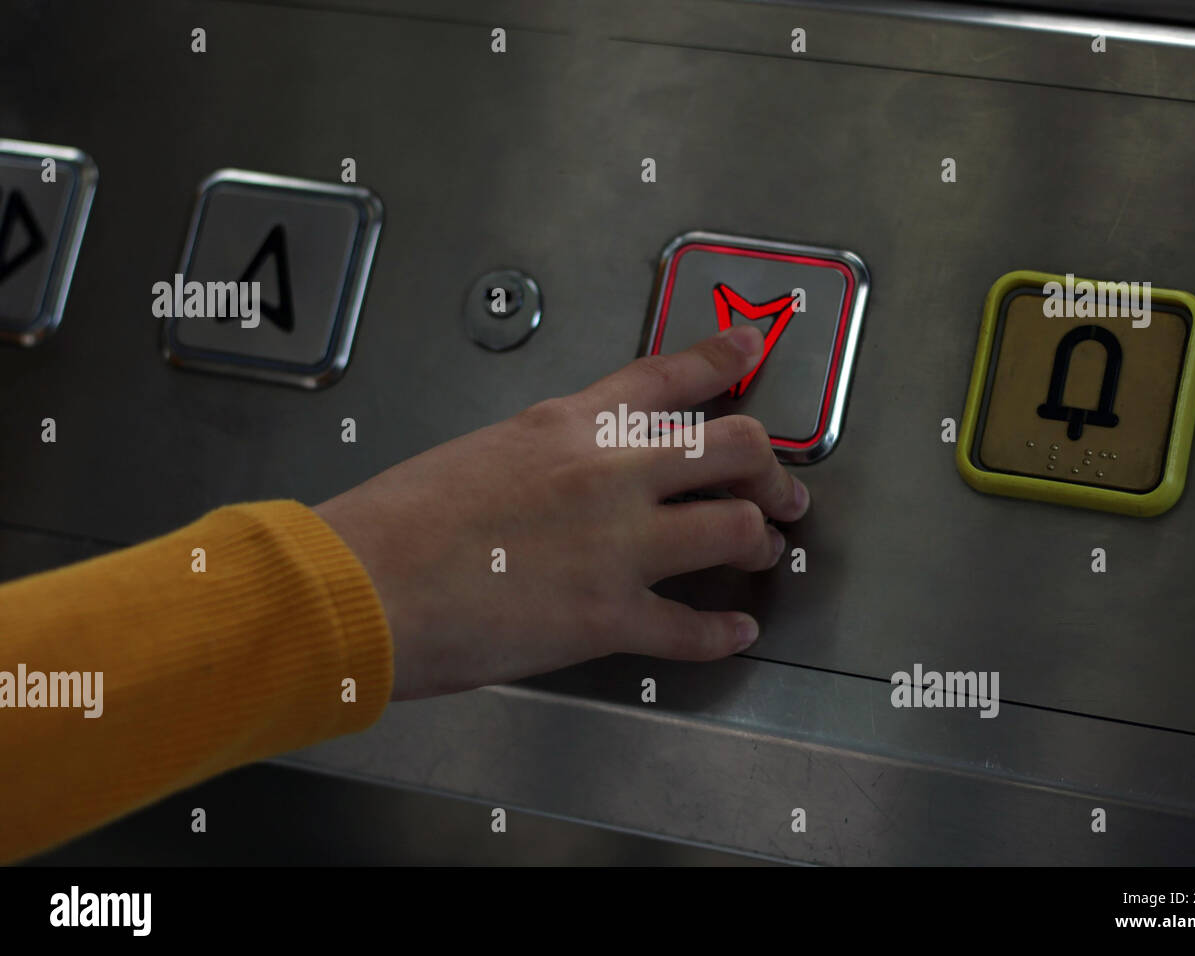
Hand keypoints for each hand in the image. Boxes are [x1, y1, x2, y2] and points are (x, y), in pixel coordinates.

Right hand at [314, 325, 810, 699]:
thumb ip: (549, 453)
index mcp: (569, 424)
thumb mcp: (482, 451)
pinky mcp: (608, 615)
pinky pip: (694, 626)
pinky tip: (735, 632)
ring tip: (762, 550)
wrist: (363, 580)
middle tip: (780, 486)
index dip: (724, 360)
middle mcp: (608, 472)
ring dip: (760, 542)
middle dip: (771, 469)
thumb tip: (579, 467)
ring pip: (735, 528)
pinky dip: (724, 633)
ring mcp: (616, 544)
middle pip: (734, 447)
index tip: (751, 354)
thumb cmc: (399, 520)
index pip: (668, 375)